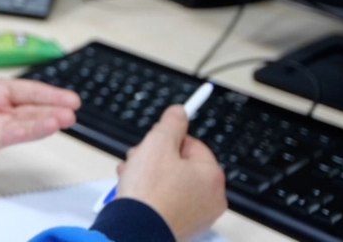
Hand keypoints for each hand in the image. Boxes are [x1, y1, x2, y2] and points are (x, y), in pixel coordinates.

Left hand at [0, 0, 79, 165]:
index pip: (27, 90)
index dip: (49, 93)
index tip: (71, 97)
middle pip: (32, 109)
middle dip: (53, 109)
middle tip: (73, 109)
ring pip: (24, 124)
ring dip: (43, 123)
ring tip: (63, 120)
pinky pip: (6, 137)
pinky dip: (23, 133)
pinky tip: (37, 130)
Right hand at [116, 105, 227, 240]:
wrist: (135, 230)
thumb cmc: (148, 192)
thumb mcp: (157, 144)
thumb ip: (170, 124)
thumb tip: (179, 112)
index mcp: (211, 174)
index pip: (191, 143)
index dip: (167, 139)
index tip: (154, 137)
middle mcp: (211, 197)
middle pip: (182, 164)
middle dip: (155, 158)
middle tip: (137, 159)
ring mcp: (198, 215)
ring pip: (173, 183)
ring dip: (150, 175)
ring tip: (130, 177)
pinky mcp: (183, 227)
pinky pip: (169, 202)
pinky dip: (153, 195)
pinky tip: (136, 194)